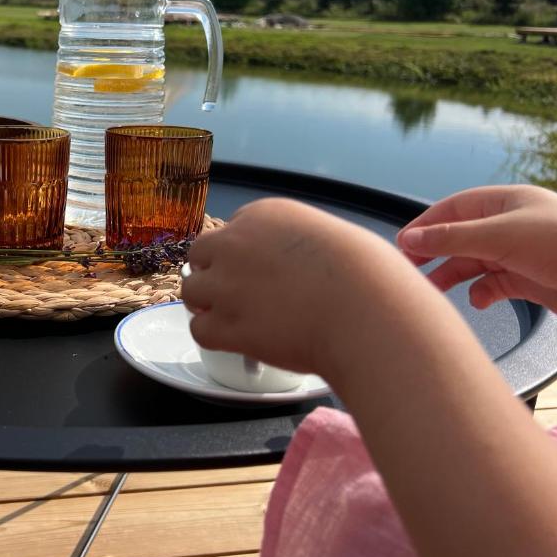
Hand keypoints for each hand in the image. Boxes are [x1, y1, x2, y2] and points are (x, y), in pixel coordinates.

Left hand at [182, 197, 433, 375]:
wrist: (366, 311)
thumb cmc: (366, 276)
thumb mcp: (331, 236)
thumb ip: (298, 244)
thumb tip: (295, 266)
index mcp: (262, 215)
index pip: (230, 232)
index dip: (240, 256)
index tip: (257, 274)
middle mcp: (235, 244)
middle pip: (200, 255)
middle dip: (213, 275)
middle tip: (236, 296)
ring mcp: (227, 285)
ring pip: (190, 292)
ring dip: (208, 306)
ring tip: (236, 319)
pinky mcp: (228, 324)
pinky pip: (198, 330)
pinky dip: (213, 337)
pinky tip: (235, 341)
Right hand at [397, 185, 556, 319]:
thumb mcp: (501, 236)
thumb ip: (453, 238)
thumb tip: (411, 237)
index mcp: (507, 203)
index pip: (455, 208)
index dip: (427, 224)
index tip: (403, 243)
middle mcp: (513, 226)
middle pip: (462, 236)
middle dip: (436, 251)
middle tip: (411, 267)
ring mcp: (523, 254)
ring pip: (476, 263)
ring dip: (454, 275)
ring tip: (434, 288)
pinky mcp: (533, 281)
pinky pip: (496, 285)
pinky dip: (483, 293)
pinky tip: (478, 301)